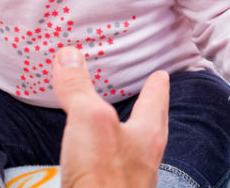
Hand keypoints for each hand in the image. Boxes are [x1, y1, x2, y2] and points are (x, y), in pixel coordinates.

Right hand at [53, 48, 168, 187]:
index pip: (154, 101)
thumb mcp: (89, 120)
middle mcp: (143, 160)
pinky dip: (103, 157)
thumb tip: (69, 54)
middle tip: (149, 96)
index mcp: (145, 135)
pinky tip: (93, 160)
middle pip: (150, 127)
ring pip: (132, 150)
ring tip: (118, 124)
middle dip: (149, 111)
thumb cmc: (104, 178)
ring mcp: (128, 182)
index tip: (161, 73)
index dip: (157, 84)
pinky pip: (109, 170)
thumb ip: (79, 88)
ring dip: (126, 134)